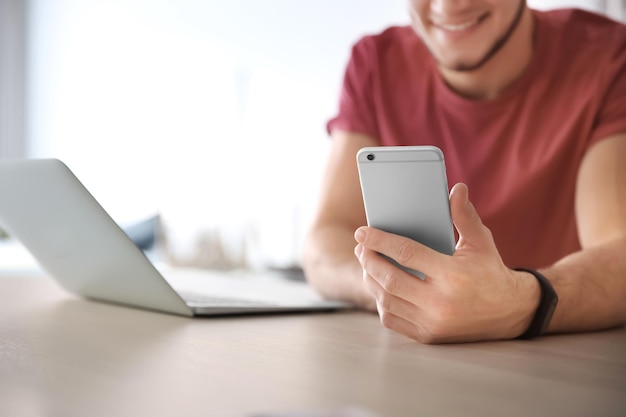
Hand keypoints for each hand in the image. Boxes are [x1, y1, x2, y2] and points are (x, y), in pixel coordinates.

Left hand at [354, 183, 540, 342]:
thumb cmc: (491, 272)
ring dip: (371, 280)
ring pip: (387, 300)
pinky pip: (393, 319)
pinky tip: (379, 286)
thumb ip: (464, 216)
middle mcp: (441, 302)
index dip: (380, 240)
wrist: (511, 313)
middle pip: (390, 279)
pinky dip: (381, 302)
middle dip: (369, 260)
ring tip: (367, 263)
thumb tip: (456, 190)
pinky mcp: (428, 336)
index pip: (406, 254)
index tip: (362, 232)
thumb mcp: (481, 241)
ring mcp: (433, 322)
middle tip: (361, 246)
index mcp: (453, 275)